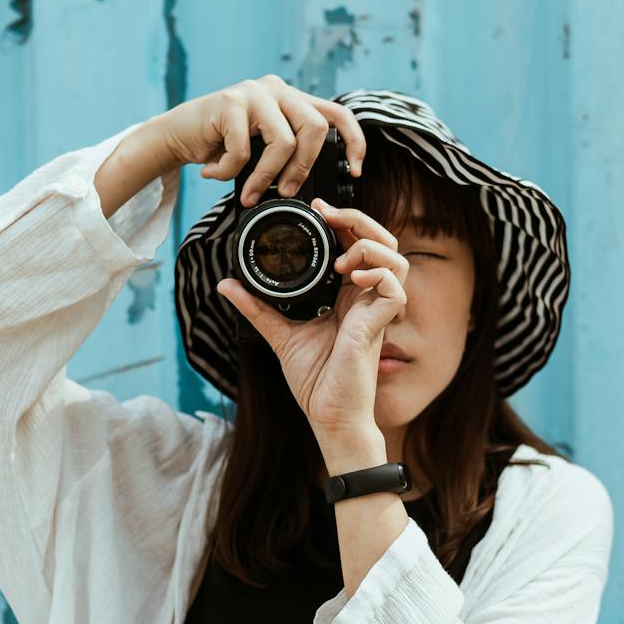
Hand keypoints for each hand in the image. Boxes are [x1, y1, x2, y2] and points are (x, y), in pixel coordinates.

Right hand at [149, 74, 367, 206]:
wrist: (179, 135)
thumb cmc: (223, 146)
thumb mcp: (263, 148)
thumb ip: (288, 153)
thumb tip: (312, 188)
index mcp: (292, 100)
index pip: (338, 114)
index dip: (353, 142)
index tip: (355, 171)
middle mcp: (277, 90)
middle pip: (314, 129)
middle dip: (302, 169)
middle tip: (285, 193)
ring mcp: (253, 92)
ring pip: (282, 142)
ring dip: (265, 177)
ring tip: (248, 193)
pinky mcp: (229, 102)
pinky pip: (243, 150)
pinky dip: (228, 171)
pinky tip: (214, 171)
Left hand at [216, 199, 408, 436]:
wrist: (327, 413)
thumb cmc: (315, 379)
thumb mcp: (279, 333)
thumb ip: (257, 306)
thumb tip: (227, 284)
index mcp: (346, 294)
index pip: (356, 244)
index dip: (344, 221)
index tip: (316, 209)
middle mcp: (364, 297)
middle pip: (382, 241)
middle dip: (358, 219)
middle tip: (328, 214)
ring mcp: (375, 309)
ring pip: (396, 256)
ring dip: (370, 245)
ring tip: (341, 260)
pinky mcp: (381, 324)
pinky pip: (395, 287)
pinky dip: (376, 275)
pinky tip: (351, 280)